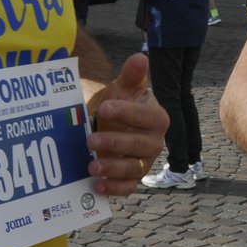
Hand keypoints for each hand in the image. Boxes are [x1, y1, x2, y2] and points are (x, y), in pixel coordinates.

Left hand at [86, 53, 167, 194]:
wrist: (110, 123)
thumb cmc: (120, 103)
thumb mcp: (124, 87)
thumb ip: (132, 75)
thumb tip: (140, 58)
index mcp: (156, 118)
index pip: (145, 117)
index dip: (126, 113)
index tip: (104, 107)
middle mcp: (154, 142)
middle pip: (139, 145)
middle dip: (115, 143)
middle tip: (89, 140)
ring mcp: (144, 162)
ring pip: (133, 168)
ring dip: (113, 168)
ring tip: (91, 165)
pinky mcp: (132, 178)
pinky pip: (127, 187)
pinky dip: (113, 188)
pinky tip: (96, 185)